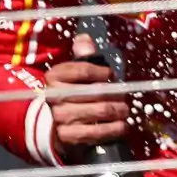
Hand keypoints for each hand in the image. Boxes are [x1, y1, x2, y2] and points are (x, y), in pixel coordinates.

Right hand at [45, 34, 128, 156]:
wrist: (51, 124)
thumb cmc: (69, 92)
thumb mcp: (72, 72)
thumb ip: (82, 55)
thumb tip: (85, 39)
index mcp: (55, 76)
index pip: (84, 70)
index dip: (103, 72)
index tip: (111, 75)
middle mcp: (54, 97)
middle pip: (98, 92)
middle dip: (117, 94)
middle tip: (124, 96)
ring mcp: (60, 118)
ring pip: (101, 110)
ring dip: (119, 110)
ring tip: (124, 110)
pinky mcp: (67, 137)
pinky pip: (97, 132)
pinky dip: (114, 128)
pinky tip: (121, 125)